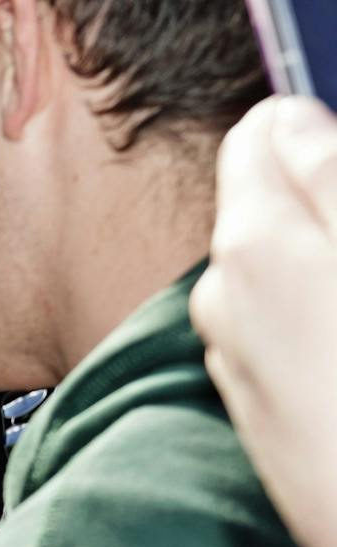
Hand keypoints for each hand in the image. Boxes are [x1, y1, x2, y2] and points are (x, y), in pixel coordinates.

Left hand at [195, 96, 336, 546]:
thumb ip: (332, 177)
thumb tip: (287, 124)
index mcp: (254, 248)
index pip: (261, 140)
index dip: (322, 141)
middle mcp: (224, 303)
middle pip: (274, 213)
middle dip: (331, 218)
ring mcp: (243, 365)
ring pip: (288, 280)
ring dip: (331, 283)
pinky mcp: (268, 419)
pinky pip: (297, 344)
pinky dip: (332, 341)